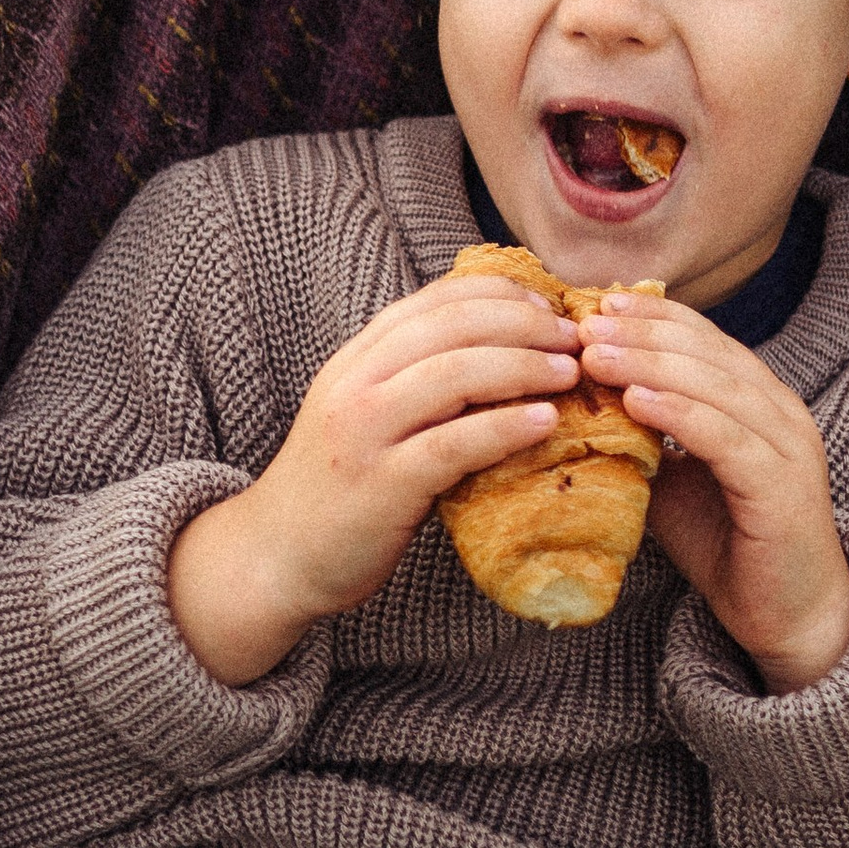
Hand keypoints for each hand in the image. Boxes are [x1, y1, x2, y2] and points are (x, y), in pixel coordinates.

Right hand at [168, 271, 578, 681]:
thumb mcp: (366, 413)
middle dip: (522, 323)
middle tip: (572, 337)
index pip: (434, 300)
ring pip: (454, 375)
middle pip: (451, 328)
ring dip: (522, 366)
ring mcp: (365, 432)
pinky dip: (504, 427)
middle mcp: (356, 384)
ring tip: (567, 372)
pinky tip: (544, 422)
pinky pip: (453, 444)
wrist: (277, 554)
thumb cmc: (338, 486)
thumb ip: (414, 380)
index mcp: (356, 359)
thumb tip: (502, 352)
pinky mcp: (382, 484)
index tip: (546, 303)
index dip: (498, 292)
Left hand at [577, 297, 848, 692]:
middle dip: (645, 333)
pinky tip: (637, 401)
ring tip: (596, 354)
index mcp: (759, 400)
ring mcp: (789, 446)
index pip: (706, 339)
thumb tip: (576, 406)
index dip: (655, 317)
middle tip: (586, 323)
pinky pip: (727, 438)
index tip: (600, 303)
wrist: (787, 615)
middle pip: (710, 352)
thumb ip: (641, 441)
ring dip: (652, 364)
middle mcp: (781, 411)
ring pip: (718, 387)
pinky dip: (680, 414)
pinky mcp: (784, 486)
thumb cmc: (727, 544)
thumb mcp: (672, 480)